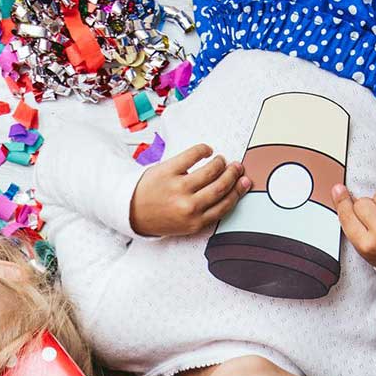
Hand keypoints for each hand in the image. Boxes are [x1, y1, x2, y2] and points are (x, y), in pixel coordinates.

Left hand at [129, 144, 249, 237]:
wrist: (131, 210)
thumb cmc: (159, 217)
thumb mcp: (184, 225)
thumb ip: (204, 214)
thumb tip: (227, 193)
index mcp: (195, 222)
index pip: (225, 204)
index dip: (238, 191)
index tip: (244, 182)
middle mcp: (188, 206)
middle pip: (220, 186)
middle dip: (232, 174)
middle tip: (236, 167)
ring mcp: (178, 188)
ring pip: (210, 170)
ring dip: (220, 163)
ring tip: (220, 161)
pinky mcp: (168, 171)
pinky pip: (192, 155)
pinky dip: (203, 150)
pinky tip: (206, 151)